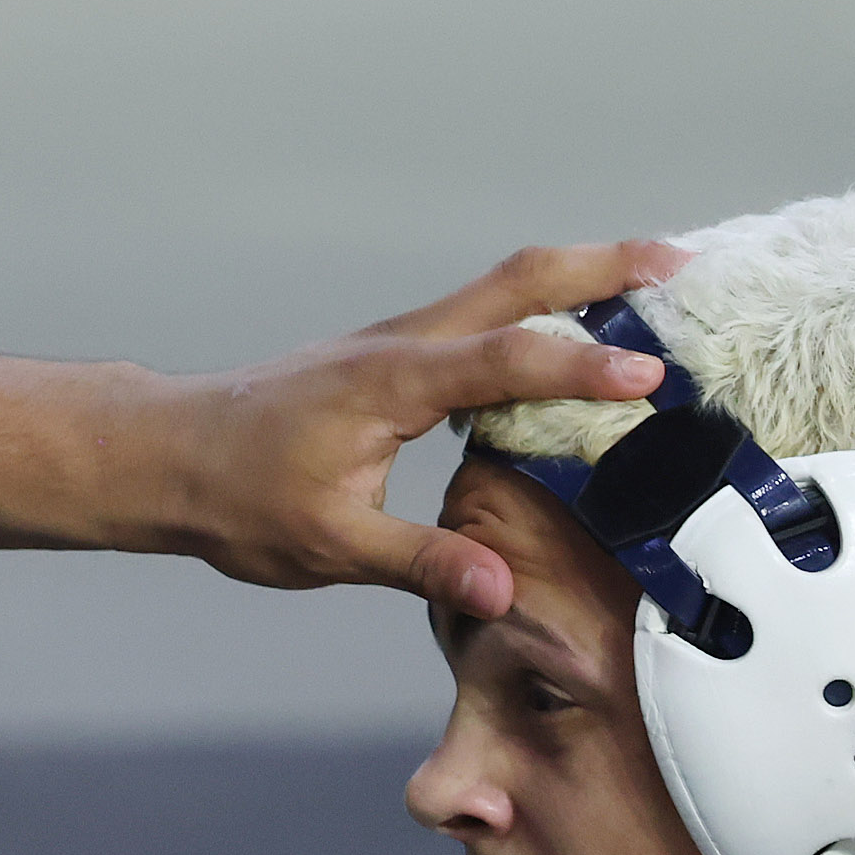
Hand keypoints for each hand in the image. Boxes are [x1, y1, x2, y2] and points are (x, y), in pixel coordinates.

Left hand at [154, 238, 689, 617]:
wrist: (170, 455)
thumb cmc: (238, 498)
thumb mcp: (329, 547)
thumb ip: (422, 564)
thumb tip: (503, 593)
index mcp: (392, 383)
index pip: (506, 361)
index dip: (582, 364)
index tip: (651, 373)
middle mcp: (403, 345)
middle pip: (518, 281)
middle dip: (603, 266)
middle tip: (683, 262)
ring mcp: (401, 343)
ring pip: (503, 287)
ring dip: (579, 277)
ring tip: (656, 283)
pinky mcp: (398, 357)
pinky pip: (485, 316)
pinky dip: (542, 309)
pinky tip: (574, 334)